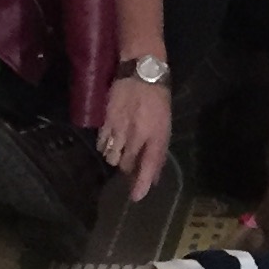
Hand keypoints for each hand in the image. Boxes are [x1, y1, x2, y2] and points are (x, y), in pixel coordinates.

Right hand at [99, 76, 173, 201]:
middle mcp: (138, 133)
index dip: (142, 182)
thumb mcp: (165, 124)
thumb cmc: (158, 97)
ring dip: (116, 159)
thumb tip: (153, 175)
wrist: (141, 71)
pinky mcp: (107, 120)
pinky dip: (106, 147)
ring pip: (112, 156)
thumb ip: (158, 150)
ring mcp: (120, 127)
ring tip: (121, 152)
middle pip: (127, 164)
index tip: (136, 196)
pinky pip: (103, 143)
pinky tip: (111, 142)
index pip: (149, 164)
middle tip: (130, 166)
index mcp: (157, 134)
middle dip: (128, 170)